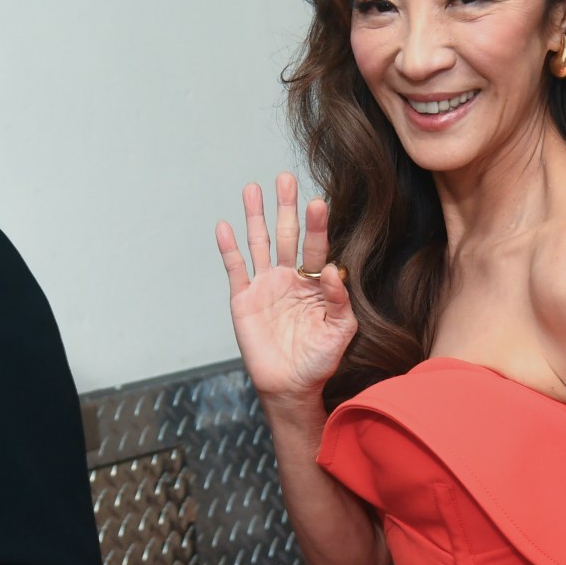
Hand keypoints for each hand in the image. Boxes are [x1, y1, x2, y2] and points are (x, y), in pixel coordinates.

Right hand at [216, 173, 355, 403]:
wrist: (291, 386)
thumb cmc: (319, 360)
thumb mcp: (340, 331)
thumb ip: (339, 300)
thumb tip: (333, 268)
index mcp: (314, 282)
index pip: (315, 247)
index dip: (316, 225)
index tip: (318, 202)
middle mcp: (289, 278)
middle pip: (286, 234)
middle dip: (286, 207)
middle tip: (286, 178)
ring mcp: (265, 286)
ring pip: (259, 243)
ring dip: (256, 216)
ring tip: (254, 188)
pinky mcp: (243, 299)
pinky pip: (235, 268)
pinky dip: (229, 248)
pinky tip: (225, 225)